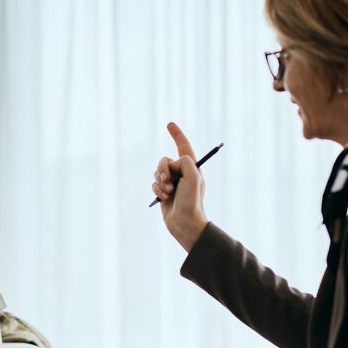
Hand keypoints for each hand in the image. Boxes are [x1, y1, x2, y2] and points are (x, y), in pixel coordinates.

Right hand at [151, 122, 207, 250]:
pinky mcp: (163, 192)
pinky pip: (154, 184)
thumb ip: (185, 161)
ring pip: (157, 172)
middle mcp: (182, 173)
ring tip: (168, 192)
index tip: (169, 124)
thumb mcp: (194, 176)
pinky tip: (164, 198)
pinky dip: (157, 190)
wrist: (185, 223)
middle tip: (168, 180)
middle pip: (165, 160)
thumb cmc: (192, 201)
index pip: (184, 146)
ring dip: (160, 182)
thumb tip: (172, 164)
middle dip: (163, 169)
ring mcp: (172, 183)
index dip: (177, 134)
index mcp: (191, 167)